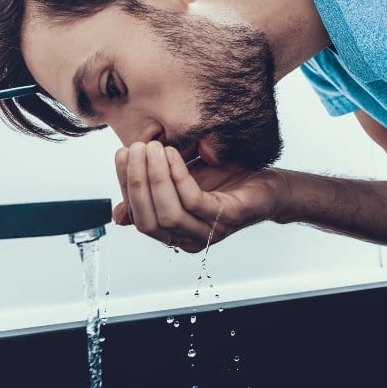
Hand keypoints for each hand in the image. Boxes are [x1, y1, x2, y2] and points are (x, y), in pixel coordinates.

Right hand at [111, 141, 286, 252]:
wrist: (268, 185)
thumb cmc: (225, 184)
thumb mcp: (181, 184)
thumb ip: (153, 194)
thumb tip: (118, 214)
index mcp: (175, 234)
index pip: (138, 217)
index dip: (125, 186)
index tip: (121, 154)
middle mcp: (189, 239)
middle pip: (149, 220)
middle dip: (137, 182)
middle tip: (135, 149)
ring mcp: (208, 232)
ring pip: (169, 213)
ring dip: (155, 177)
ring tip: (153, 148)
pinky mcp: (226, 218)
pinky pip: (193, 201)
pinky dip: (178, 176)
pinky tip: (172, 155)